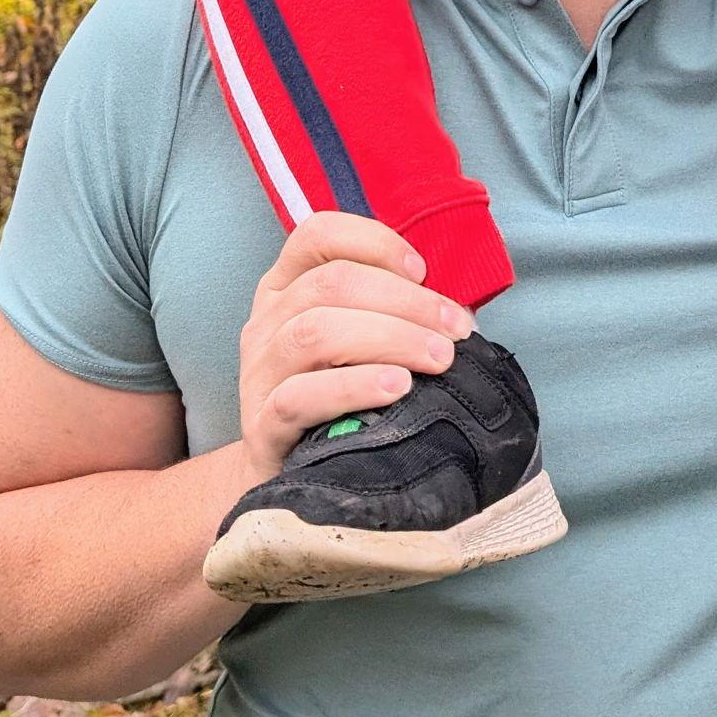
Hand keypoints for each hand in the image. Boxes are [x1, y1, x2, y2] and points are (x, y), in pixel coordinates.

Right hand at [236, 211, 475, 483]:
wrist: (293, 481)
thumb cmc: (342, 397)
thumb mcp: (359, 341)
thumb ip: (394, 312)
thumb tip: (459, 311)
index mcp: (287, 286)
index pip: (317, 235)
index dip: (374, 241)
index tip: (422, 270)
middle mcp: (266, 321)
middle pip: (329, 284)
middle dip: (404, 301)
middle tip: (455, 330)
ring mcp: (258, 373)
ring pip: (314, 333)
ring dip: (389, 338)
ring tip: (438, 358)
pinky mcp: (261, 426)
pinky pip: (299, 397)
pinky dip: (353, 386)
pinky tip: (397, 388)